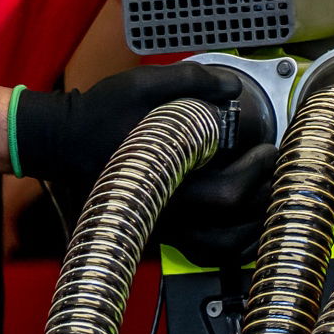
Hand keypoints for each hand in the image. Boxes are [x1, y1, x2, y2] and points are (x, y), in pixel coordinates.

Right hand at [15, 61, 270, 252]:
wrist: (60, 140)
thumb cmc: (99, 112)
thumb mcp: (144, 83)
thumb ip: (193, 80)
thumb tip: (234, 88)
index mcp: (164, 176)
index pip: (227, 192)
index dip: (257, 170)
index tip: (268, 148)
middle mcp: (162, 209)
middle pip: (230, 223)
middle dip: (263, 193)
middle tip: (272, 167)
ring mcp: (158, 226)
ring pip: (218, 248)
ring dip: (253, 226)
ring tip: (267, 196)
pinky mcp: (156, 232)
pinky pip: (202, 252)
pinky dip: (231, 243)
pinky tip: (245, 222)